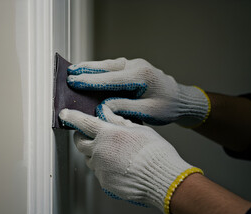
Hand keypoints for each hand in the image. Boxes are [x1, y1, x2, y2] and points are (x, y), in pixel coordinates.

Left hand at [59, 105, 202, 213]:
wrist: (162, 179)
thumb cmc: (155, 153)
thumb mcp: (139, 130)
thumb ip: (120, 122)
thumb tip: (108, 114)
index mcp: (108, 134)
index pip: (83, 122)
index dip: (72, 117)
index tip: (64, 114)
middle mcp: (100, 151)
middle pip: (80, 143)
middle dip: (80, 137)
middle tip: (86, 134)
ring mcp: (101, 168)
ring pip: (89, 158)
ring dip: (94, 153)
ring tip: (112, 152)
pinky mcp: (104, 182)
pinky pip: (100, 172)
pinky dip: (105, 168)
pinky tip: (119, 167)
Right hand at [67, 58, 209, 126]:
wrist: (181, 100)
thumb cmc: (167, 107)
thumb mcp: (148, 112)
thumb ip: (125, 107)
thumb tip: (104, 106)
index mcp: (140, 77)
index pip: (109, 79)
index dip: (90, 81)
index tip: (74, 82)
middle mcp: (137, 66)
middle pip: (106, 67)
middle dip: (86, 70)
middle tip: (69, 73)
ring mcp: (135, 65)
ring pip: (108, 64)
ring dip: (91, 67)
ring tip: (74, 70)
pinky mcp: (133, 68)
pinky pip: (113, 67)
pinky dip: (100, 68)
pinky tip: (90, 71)